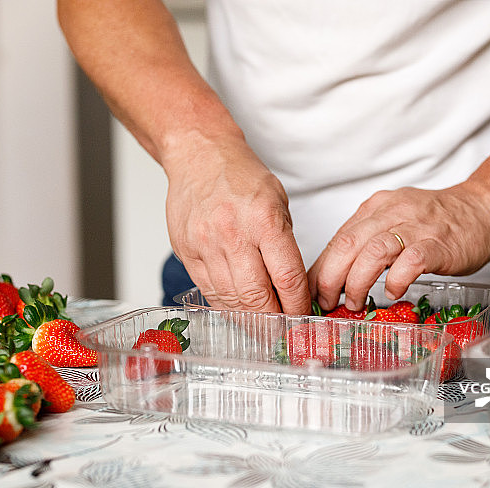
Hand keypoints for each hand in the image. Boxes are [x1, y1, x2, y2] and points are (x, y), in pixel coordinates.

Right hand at [163, 133, 310, 314]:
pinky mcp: (186, 252)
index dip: (297, 305)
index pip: (287, 278)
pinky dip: (226, 306)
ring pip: (231, 300)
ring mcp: (206, 245)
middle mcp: (233, 234)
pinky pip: (209, 292)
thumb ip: (285, 246)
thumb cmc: (240, 176)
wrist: (199, 156)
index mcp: (264, 220)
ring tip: (263, 327)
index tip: (303, 317)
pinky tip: (238, 311)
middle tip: (284, 330)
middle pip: (257, 297)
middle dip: (274, 320)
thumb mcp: (278, 203)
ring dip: (250, 319)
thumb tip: (292, 288)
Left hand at [307, 184, 489, 311]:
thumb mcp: (393, 221)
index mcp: (375, 208)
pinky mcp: (440, 243)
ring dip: (357, 282)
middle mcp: (392, 212)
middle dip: (330, 278)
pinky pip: (411, 261)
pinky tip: (392, 292)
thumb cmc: (438, 221)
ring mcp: (417, 226)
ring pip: (373, 252)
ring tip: (354, 302)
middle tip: (327, 301)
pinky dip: (396, 280)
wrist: (484, 208)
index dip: (321, 269)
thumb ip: (367, 242)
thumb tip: (335, 275)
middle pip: (348, 244)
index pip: (337, 239)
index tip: (312, 292)